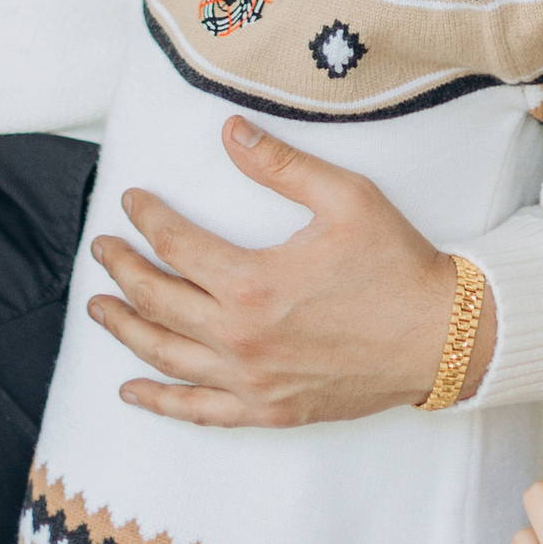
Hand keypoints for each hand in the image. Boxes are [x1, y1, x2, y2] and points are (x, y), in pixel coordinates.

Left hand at [85, 119, 490, 424]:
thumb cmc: (398, 265)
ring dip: (125, 329)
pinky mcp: (269, 411)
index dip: (147, 219)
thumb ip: (280, 165)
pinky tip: (131, 390)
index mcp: (253, 283)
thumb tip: (229, 130)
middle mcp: (240, 338)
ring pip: (165, 357)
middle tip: (102, 249)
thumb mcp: (346, 198)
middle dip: (122, 270)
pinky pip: (198, 412)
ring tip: (99, 308)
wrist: (443, 337)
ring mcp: (252, 382)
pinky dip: (160, 402)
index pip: (176, 246)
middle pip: (157, 301)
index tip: (132, 201)